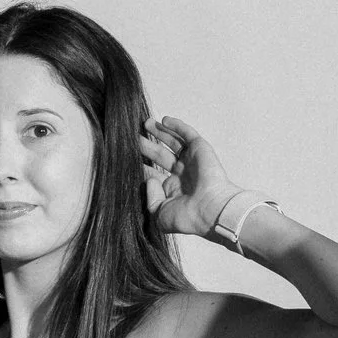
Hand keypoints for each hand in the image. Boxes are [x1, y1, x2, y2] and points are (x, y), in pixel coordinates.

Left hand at [139, 114, 240, 240]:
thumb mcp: (159, 214)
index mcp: (173, 190)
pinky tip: (164, 120)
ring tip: (145, 123)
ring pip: (173, 143)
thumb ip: (150, 198)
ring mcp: (191, 161)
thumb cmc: (188, 217)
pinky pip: (187, 134)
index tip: (126, 158)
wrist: (211, 209)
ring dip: (160, 132)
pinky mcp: (200, 150)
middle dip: (147, 146)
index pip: (153, 174)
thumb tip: (148, 180)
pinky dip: (177, 126)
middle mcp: (182, 175)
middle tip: (133, 137)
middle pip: (160, 156)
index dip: (141, 165)